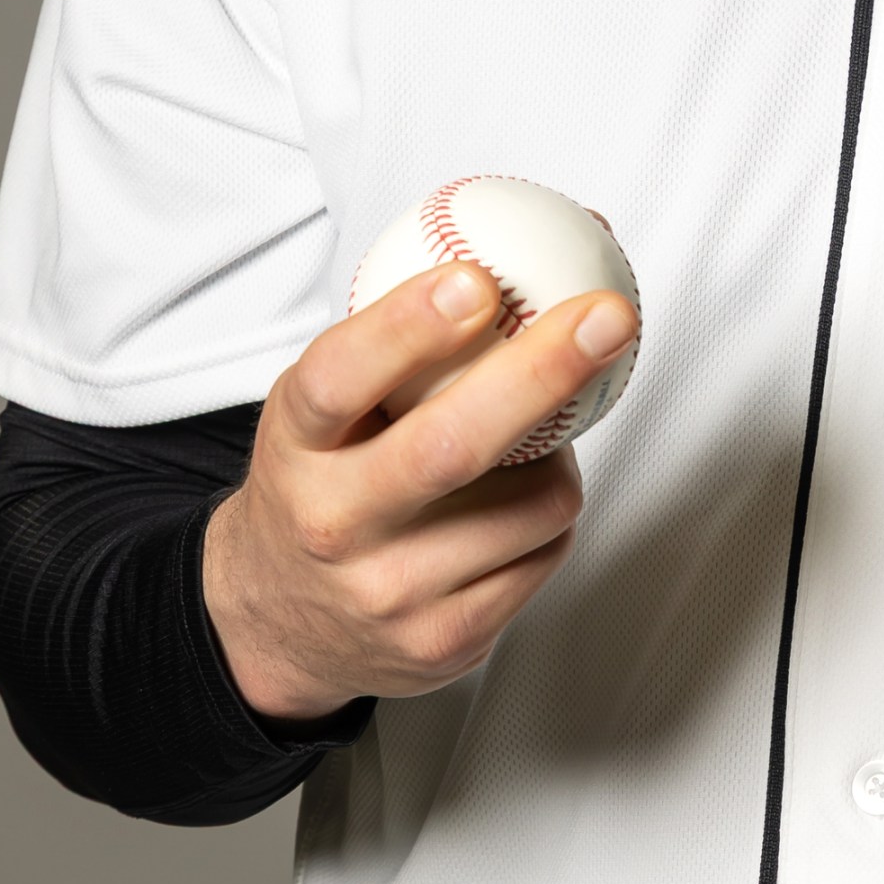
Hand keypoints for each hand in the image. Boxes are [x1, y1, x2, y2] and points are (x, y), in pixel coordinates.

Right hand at [202, 264, 638, 722]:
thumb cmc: (326, 477)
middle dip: (542, 374)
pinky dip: (551, 515)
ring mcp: (388, 592)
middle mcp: (332, 522)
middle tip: (607, 318)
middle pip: (449, 447)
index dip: (408, 327)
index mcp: (296, 444)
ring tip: (537, 440)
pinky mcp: (443, 642)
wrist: (276, 618)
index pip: (339, 377)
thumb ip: (408, 336)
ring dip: (561, 457)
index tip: (476, 280)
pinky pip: (545, 554)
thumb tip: (556, 241)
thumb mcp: (327, 405)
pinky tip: (518, 504)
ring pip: (531, 504)